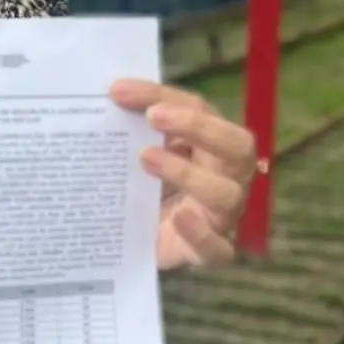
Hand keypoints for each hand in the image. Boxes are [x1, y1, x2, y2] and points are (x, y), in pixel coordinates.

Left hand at [110, 79, 259, 268]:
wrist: (140, 240)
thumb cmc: (148, 186)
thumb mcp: (141, 151)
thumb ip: (133, 127)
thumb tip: (107, 95)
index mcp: (214, 143)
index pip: (201, 109)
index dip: (162, 95)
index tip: (119, 91)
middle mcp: (228, 176)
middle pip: (236, 145)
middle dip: (197, 126)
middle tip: (152, 116)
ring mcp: (222, 215)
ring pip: (227, 194)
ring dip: (188, 173)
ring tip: (146, 159)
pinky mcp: (208, 252)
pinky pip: (218, 249)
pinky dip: (201, 234)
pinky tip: (178, 219)